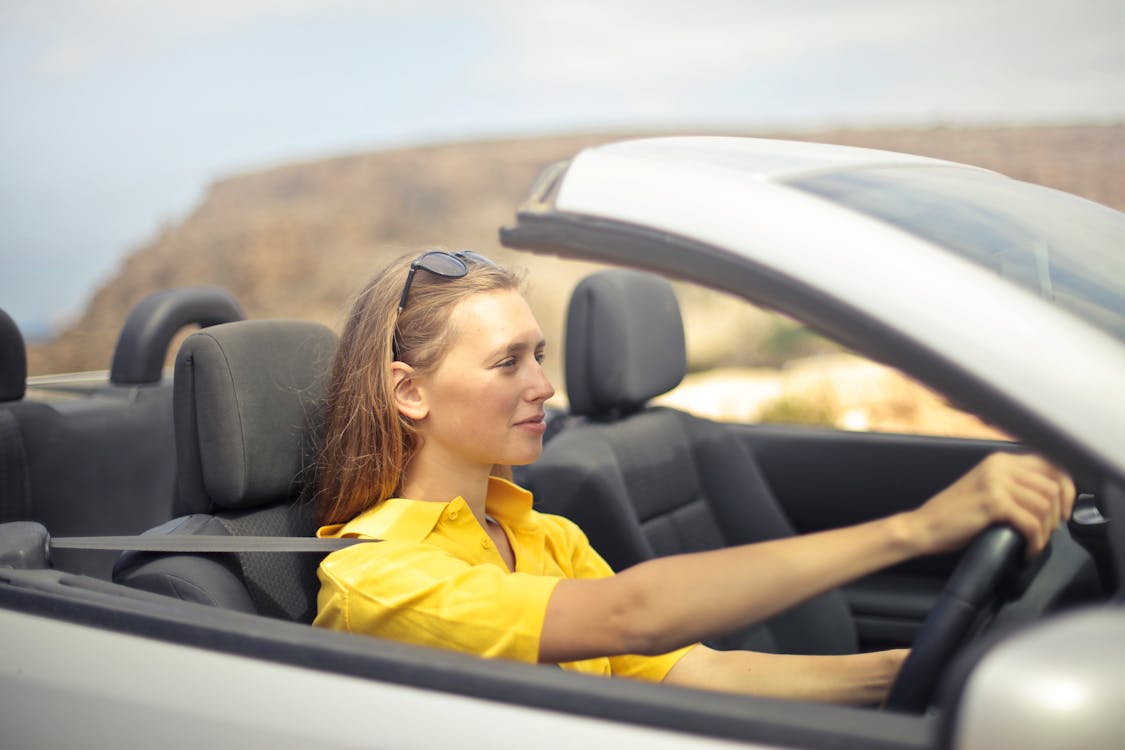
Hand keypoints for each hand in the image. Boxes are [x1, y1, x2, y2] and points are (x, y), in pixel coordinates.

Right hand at [908, 452, 1074, 557]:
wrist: (924, 526)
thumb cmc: (954, 515)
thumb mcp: (987, 490)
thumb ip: (1014, 486)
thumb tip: (1052, 498)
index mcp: (1000, 460)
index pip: (1051, 465)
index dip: (1067, 489)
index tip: (1064, 511)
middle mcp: (999, 465)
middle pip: (1053, 486)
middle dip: (1058, 514)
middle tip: (1048, 532)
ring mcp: (996, 482)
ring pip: (1045, 505)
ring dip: (1046, 530)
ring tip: (1034, 542)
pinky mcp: (993, 503)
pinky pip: (1031, 523)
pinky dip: (1035, 541)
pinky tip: (1027, 550)